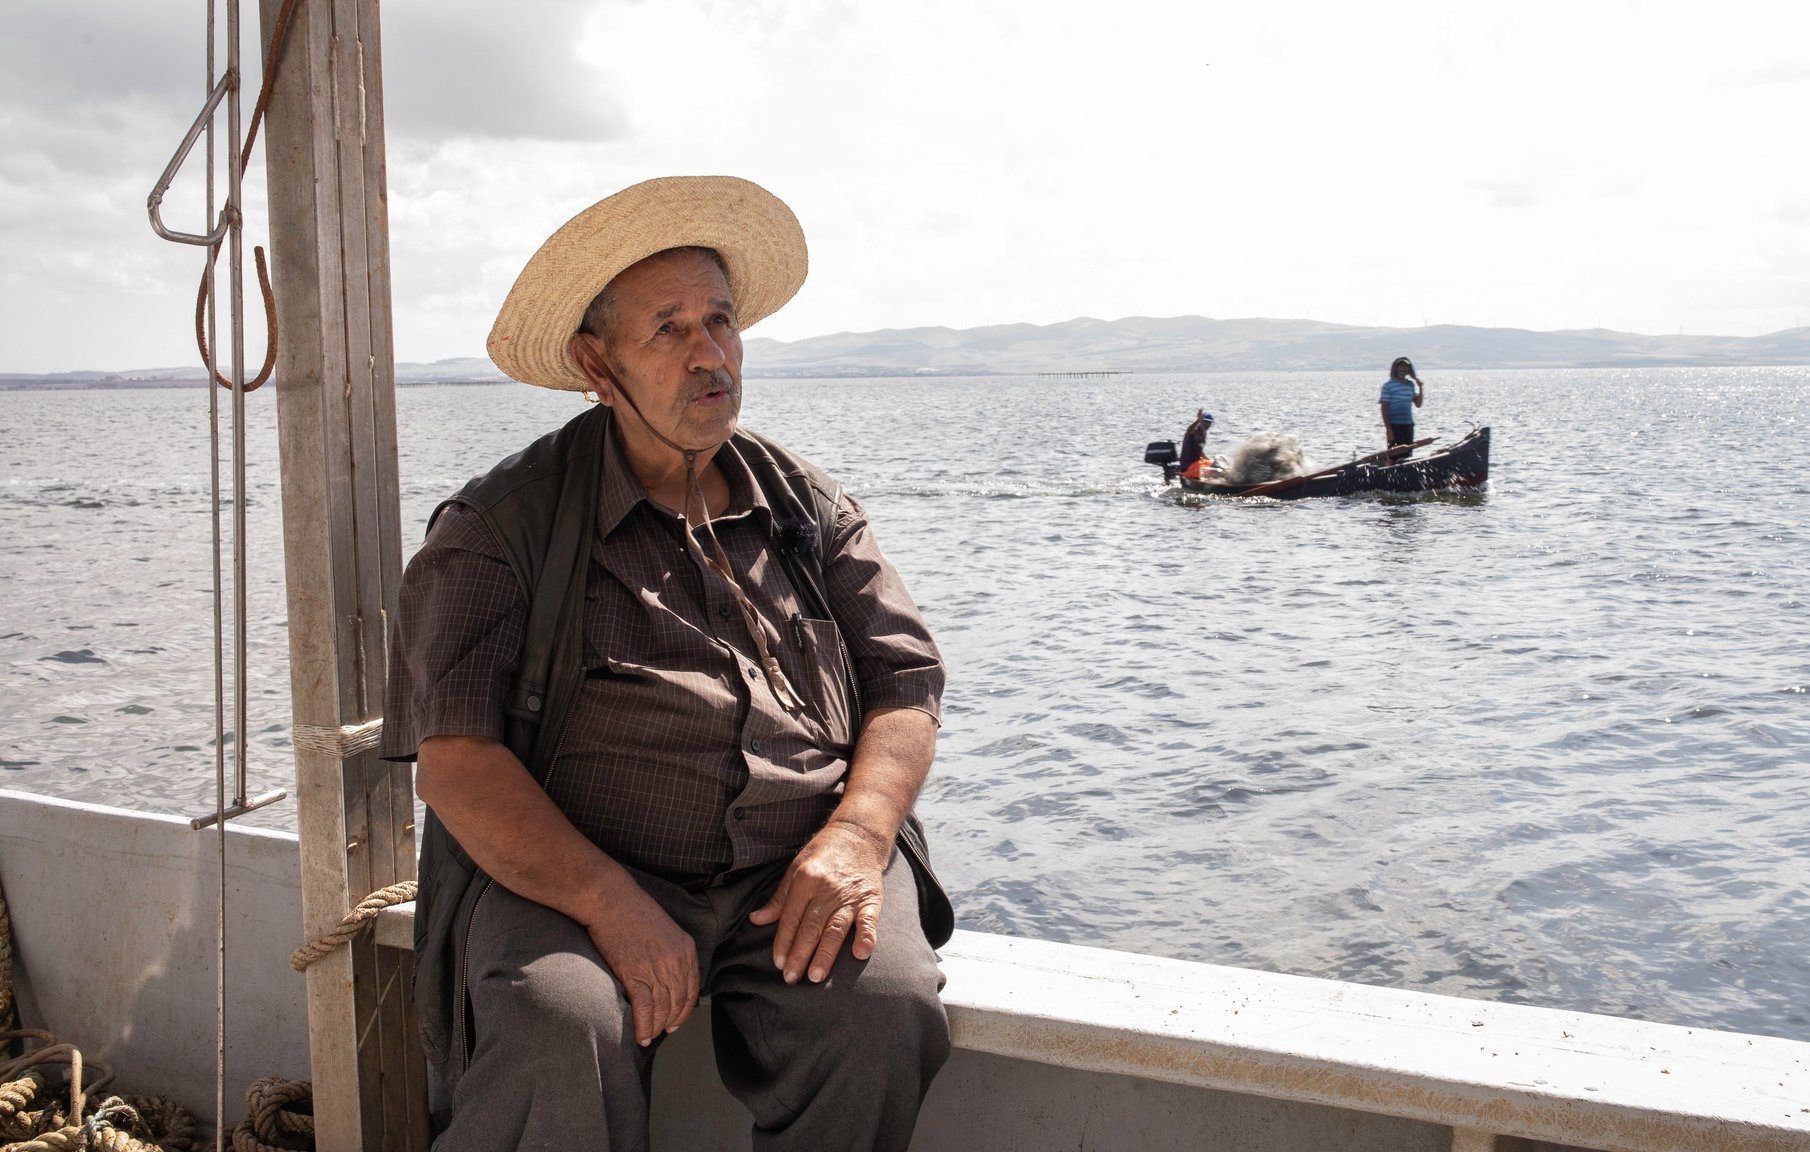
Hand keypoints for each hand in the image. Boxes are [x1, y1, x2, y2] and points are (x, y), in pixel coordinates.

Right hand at [582, 883, 699, 1045]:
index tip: (677, 1020)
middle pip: (679, 1002)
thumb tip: (668, 978)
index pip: (693, 988)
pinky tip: (641, 1036)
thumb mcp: (665, 930)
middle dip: (671, 1021)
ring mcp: (656, 970)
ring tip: (649, 1036)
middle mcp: (676, 961)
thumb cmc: (633, 910)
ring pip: (663, 1009)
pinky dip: (643, 1026)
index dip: (685, 1009)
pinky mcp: (635, 975)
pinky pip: (644, 1009)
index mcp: (686, 949)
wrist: (611, 900)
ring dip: (656, 1027)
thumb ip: (672, 953)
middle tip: (663, 1031)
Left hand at [749, 821, 889, 983]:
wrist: (858, 835)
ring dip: (825, 954)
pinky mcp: (871, 898)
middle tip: (791, 978)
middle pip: (811, 927)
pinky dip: (866, 936)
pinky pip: (869, 920)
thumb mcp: (795, 869)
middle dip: (800, 955)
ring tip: (816, 976)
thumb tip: (756, 920)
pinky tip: (860, 953)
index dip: (783, 942)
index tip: (778, 963)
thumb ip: (779, 898)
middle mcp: (827, 889)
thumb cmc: (823, 853)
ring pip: (835, 929)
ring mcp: (850, 895)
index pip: (791, 917)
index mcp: (805, 880)